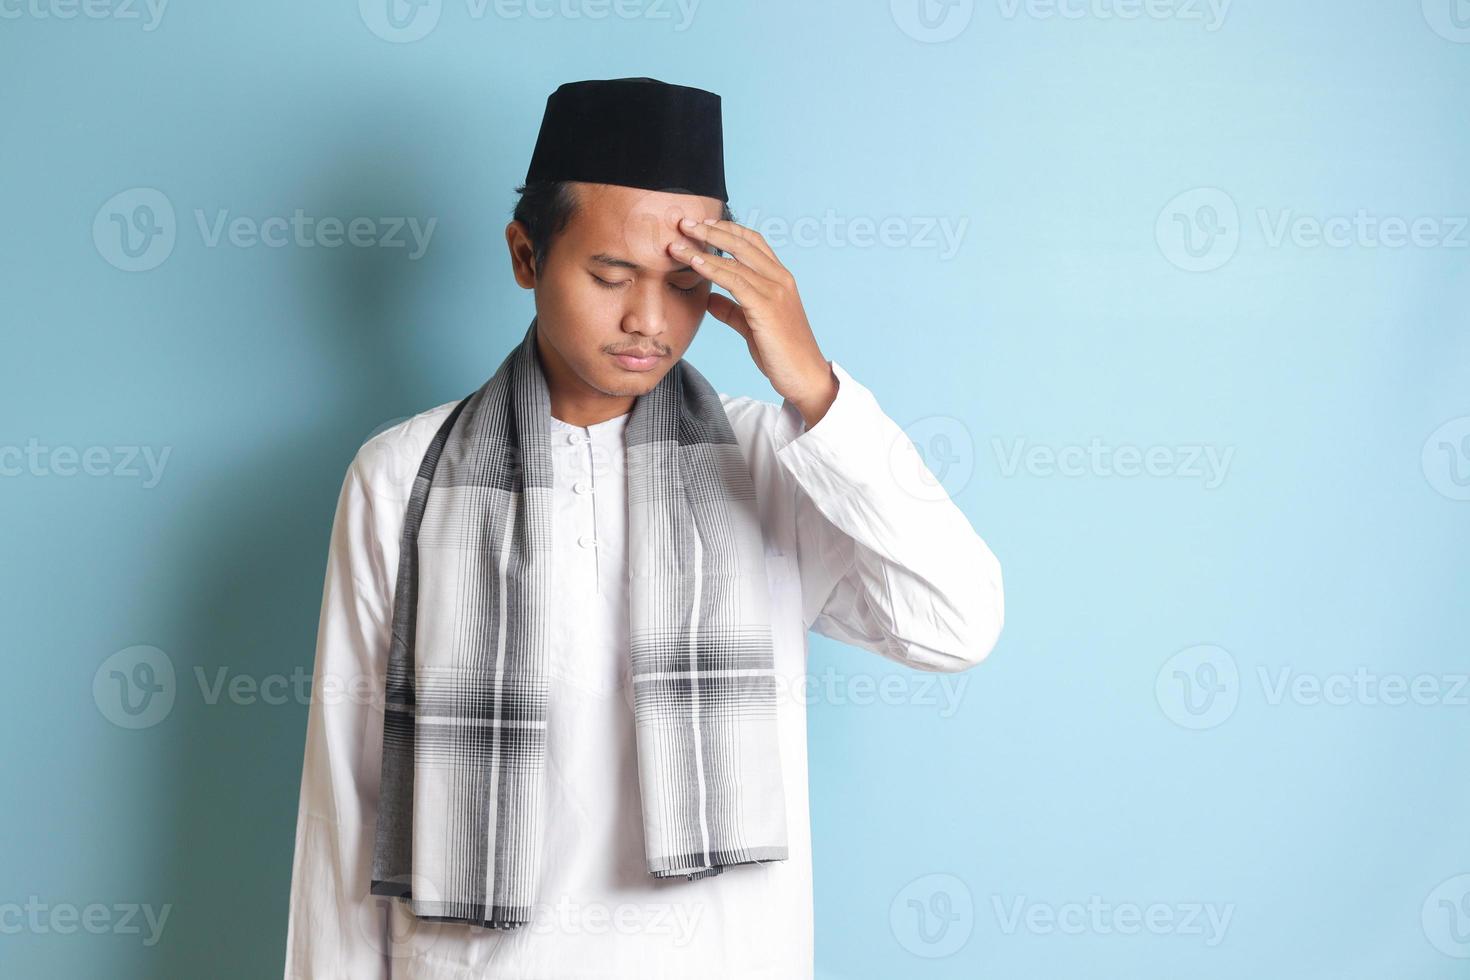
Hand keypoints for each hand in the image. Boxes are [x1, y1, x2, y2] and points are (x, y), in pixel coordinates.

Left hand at [670, 216, 837, 427]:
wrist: (804, 377)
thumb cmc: (781, 353)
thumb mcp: (752, 326)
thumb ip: (732, 311)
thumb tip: (710, 300)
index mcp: (780, 279)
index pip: (753, 242)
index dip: (727, 230)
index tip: (702, 225)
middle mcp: (780, 278)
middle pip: (743, 242)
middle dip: (711, 230)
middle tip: (683, 222)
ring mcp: (775, 291)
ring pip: (735, 260)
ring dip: (702, 248)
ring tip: (676, 244)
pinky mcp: (767, 307)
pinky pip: (734, 281)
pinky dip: (712, 269)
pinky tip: (693, 263)